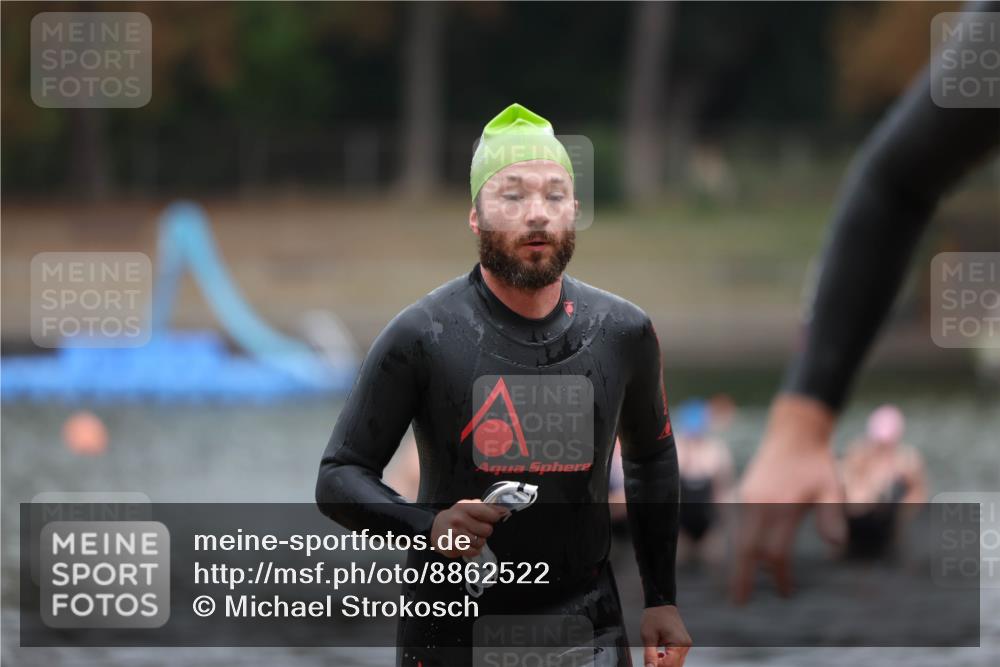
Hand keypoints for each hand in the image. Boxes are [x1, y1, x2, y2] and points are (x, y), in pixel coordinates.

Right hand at [430, 499, 508, 557]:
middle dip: (484, 531)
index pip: (490, 514)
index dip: (494, 518)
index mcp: (465, 507)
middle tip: (475, 529)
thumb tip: (504, 511)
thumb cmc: (455, 517)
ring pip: (481, 542)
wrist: (434, 528)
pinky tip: (466, 544)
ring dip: (478, 541)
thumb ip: (486, 507)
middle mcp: (460, 519)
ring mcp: (456, 533)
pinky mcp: (453, 546)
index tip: (490, 519)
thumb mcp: (468, 506)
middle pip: (487, 530)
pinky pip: (474, 551)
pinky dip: (473, 550)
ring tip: (468, 537)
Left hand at [640, 605, 690, 666]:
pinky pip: (677, 657)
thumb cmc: (655, 615)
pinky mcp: (683, 643)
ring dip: (666, 663)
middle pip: (675, 666)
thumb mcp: (648, 636)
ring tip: (655, 657)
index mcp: (678, 643)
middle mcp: (685, 645)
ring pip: (677, 663)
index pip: (670, 664)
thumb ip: (650, 655)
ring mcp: (686, 644)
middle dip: (662, 666)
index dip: (658, 666)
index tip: (650, 665)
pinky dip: (669, 659)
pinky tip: (660, 655)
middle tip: (651, 662)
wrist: (661, 604)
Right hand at [732, 394, 844, 603]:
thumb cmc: (817, 463)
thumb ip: (833, 516)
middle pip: (747, 548)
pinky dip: (741, 544)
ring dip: (740, 562)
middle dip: (743, 576)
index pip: (774, 551)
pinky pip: (740, 526)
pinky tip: (746, 556)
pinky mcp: (745, 493)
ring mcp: (748, 498)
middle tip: (740, 602)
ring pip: (740, 538)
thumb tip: (836, 546)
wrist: (793, 432)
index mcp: (780, 507)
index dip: (780, 575)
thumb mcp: (832, 488)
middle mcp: (758, 504)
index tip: (786, 592)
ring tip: (740, 585)